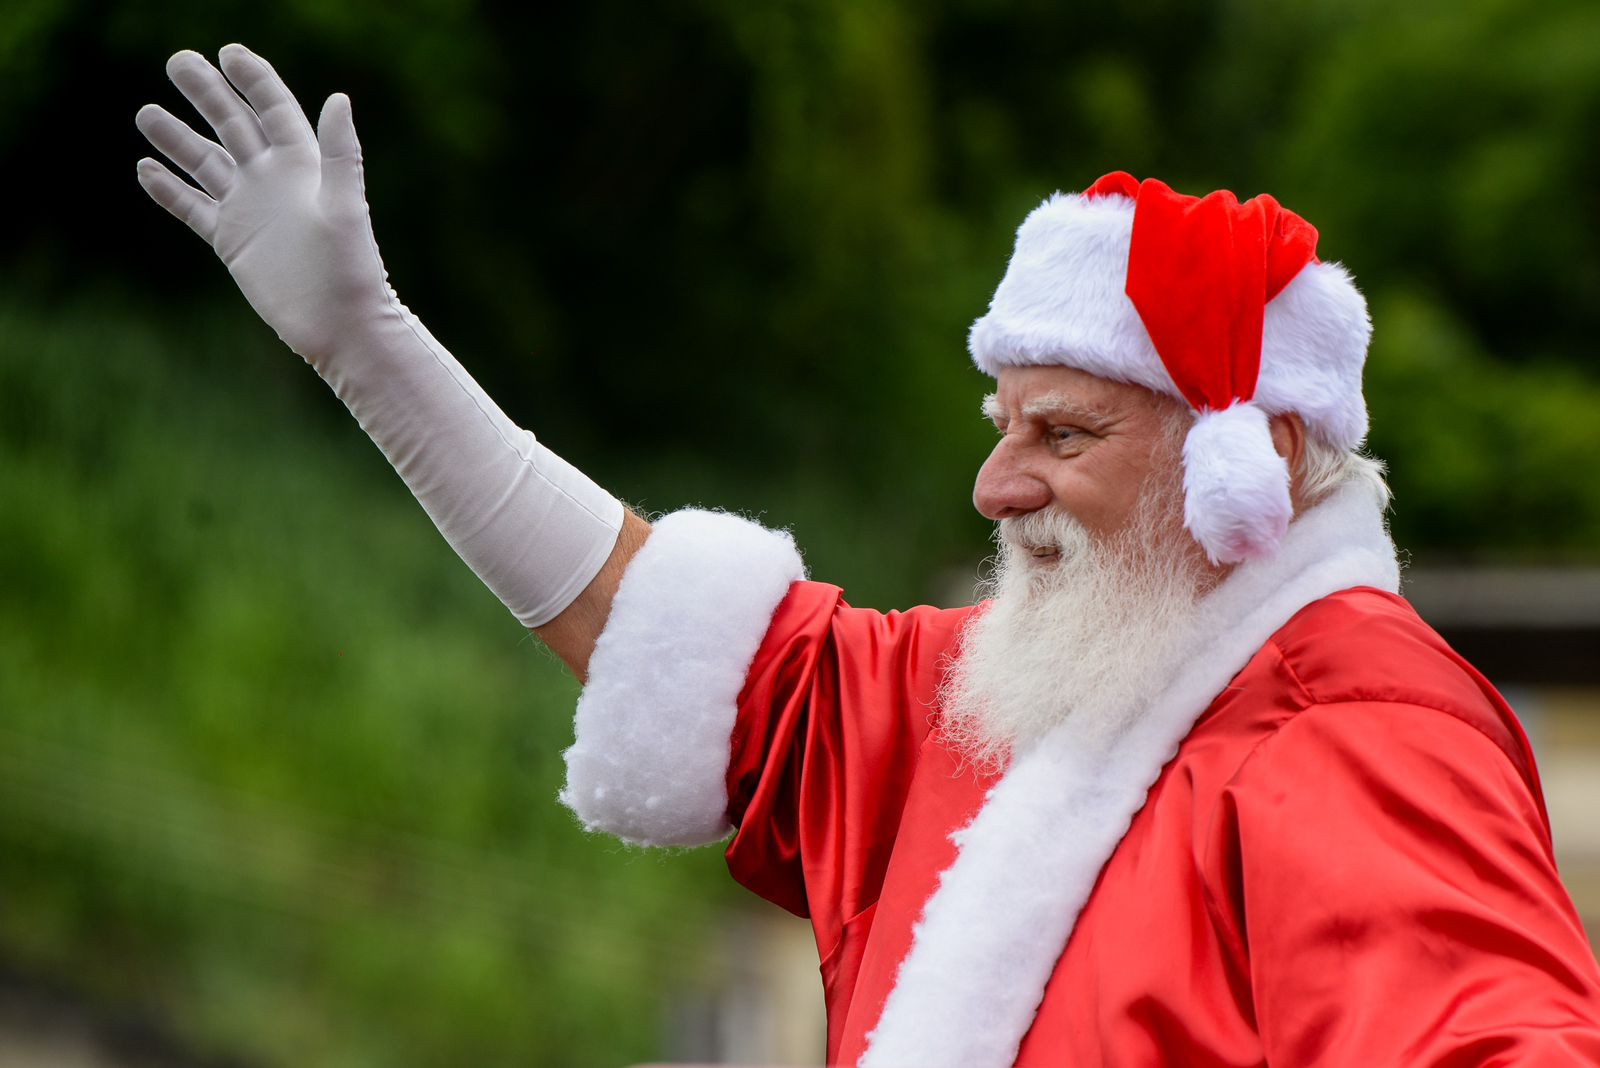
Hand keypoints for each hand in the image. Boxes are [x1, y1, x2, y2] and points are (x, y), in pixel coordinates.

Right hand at [136, 45, 387, 364]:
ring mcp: (250, 209)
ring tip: (146, 114)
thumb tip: (338, 98)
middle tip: (176, 61)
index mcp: (303, 167)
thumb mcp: (345, 207)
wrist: (339, 325)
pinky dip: (170, 190)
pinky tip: (145, 170)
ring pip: (206, 163)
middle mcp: (273, 181)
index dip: (253, 80)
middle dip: (207, 94)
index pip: (274, 110)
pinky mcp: (232, 240)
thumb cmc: (351, 270)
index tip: (227, 53)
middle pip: (234, 126)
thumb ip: (340, 154)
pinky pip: (194, 208)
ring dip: (178, 139)